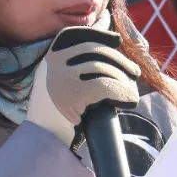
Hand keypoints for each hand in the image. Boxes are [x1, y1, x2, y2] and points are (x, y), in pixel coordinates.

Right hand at [25, 27, 140, 145]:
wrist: (42, 142)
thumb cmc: (55, 117)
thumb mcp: (55, 84)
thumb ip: (70, 68)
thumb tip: (104, 50)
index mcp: (48, 60)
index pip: (73, 35)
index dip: (97, 34)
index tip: (116, 39)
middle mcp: (52, 64)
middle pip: (93, 50)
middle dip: (118, 59)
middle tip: (134, 72)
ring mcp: (62, 77)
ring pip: (103, 68)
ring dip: (123, 78)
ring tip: (132, 88)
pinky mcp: (74, 93)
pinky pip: (107, 85)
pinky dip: (123, 92)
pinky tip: (130, 99)